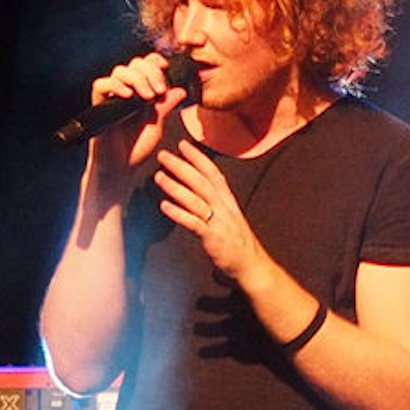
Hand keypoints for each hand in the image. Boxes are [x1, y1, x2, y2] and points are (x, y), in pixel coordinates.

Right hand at [86, 52, 187, 182]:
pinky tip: (128, 96)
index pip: (146, 65)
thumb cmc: (138, 148)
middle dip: (150, 72)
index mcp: (141, 91)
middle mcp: (126, 90)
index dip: (155, 61)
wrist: (121, 168)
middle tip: (159, 91)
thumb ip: (166, 106)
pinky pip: (101, 85)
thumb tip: (181, 89)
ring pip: (120, 71)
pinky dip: (115, 85)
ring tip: (147, 97)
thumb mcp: (158, 125)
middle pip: (135, 64)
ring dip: (137, 79)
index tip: (167, 68)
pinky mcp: (98, 105)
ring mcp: (112, 97)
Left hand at [154, 139, 269, 283]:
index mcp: (228, 200)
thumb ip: (214, 200)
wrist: (251, 264)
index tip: (183, 144)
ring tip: (159, 176)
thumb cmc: (236, 241)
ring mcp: (218, 221)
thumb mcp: (229, 215)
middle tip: (163, 155)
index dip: (198, 157)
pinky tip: (164, 206)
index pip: (212, 172)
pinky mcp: (212, 237)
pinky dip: (178, 213)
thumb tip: (196, 187)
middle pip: (201, 181)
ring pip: (195, 199)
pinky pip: (193, 222)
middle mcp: (224, 207)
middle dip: (181, 166)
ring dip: (175, 186)